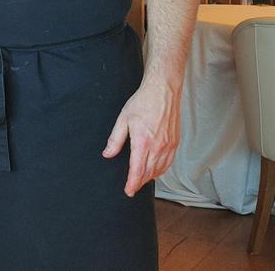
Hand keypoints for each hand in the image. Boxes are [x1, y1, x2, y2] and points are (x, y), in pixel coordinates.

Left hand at [103, 79, 181, 196]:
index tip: (128, 191)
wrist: (163, 92)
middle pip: (149, 172)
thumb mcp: (123, 120)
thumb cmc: (142, 103)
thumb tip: (107, 154)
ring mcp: (169, 146)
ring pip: (160, 169)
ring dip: (150, 177)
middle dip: (140, 182)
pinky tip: (155, 170)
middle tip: (132, 188)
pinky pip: (169, 162)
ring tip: (141, 181)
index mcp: (143, 142)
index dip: (133, 183)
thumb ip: (115, 139)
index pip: (137, 170)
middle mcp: (158, 147)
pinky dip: (161, 169)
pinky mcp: (175, 143)